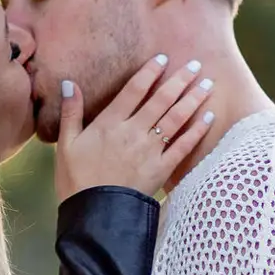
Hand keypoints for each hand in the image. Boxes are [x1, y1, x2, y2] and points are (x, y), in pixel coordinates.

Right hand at [54, 55, 216, 202]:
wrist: (94, 215)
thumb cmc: (76, 181)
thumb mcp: (66, 145)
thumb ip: (71, 113)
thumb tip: (69, 84)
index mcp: (109, 123)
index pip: (134, 90)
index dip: (150, 72)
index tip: (163, 58)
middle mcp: (133, 132)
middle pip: (161, 99)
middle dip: (179, 80)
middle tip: (195, 64)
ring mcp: (149, 150)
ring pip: (176, 118)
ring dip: (193, 99)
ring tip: (207, 84)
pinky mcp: (161, 169)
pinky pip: (183, 145)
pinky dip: (197, 130)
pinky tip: (209, 117)